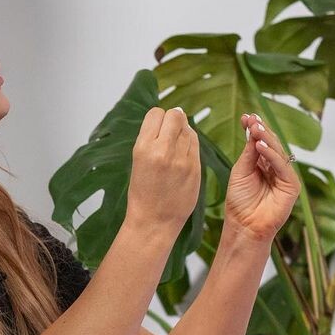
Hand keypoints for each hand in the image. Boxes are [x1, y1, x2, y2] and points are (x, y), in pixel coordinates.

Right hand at [125, 106, 201, 235]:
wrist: (153, 222)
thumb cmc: (143, 194)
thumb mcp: (139, 163)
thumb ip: (153, 140)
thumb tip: (171, 119)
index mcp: (143, 148)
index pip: (156, 113)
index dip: (158, 119)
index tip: (157, 128)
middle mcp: (163, 150)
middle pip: (175, 115)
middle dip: (173, 121)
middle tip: (169, 134)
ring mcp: (181, 158)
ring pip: (188, 128)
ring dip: (183, 133)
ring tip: (174, 150)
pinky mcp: (195, 167)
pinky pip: (195, 143)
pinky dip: (190, 146)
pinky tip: (182, 158)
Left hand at [223, 113, 301, 241]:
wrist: (244, 226)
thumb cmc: (239, 202)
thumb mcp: (240, 173)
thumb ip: (248, 154)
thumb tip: (253, 131)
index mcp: (262, 165)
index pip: (260, 143)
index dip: (255, 129)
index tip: (246, 117)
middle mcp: (274, 168)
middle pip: (271, 144)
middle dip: (261, 130)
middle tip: (252, 118)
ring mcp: (284, 176)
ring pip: (278, 152)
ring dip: (266, 139)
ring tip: (255, 128)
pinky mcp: (291, 185)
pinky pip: (282, 166)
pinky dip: (272, 155)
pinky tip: (260, 146)